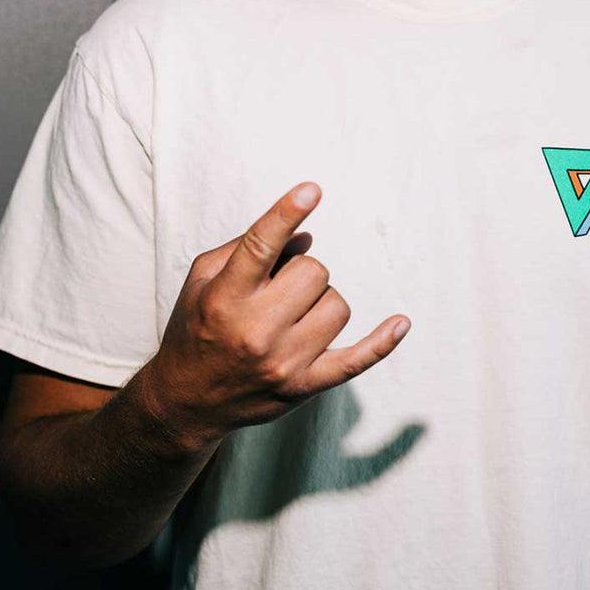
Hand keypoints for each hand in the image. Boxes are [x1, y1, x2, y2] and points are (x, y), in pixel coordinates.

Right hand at [146, 182, 409, 450]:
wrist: (187, 400)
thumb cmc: (195, 328)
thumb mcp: (203, 279)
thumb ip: (245, 247)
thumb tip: (304, 237)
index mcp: (225, 298)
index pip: (260, 247)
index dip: (286, 214)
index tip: (311, 190)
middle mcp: (255, 331)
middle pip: (313, 272)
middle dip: (301, 272)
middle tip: (279, 288)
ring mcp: (283, 362)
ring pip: (337, 305)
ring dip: (320, 302)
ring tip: (293, 314)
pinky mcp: (304, 386)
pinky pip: (356, 361)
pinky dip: (381, 343)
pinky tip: (401, 322)